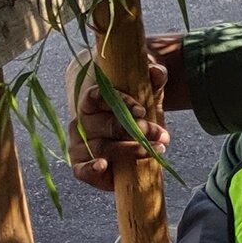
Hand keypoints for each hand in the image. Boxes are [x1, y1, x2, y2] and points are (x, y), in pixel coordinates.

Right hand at [67, 53, 168, 189]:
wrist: (123, 128)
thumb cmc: (133, 105)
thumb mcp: (145, 88)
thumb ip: (154, 76)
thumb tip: (157, 72)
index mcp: (91, 99)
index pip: (99, 97)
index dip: (121, 103)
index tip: (142, 111)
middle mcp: (82, 122)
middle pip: (107, 126)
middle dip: (137, 131)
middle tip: (160, 135)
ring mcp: (80, 144)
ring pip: (102, 148)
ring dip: (130, 151)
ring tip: (154, 150)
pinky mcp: (81, 164)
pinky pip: (81, 170)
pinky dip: (91, 170)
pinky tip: (104, 167)